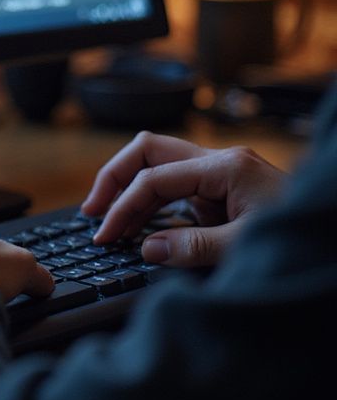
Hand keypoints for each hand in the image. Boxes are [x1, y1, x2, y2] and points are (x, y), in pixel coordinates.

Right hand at [81, 131, 287, 267]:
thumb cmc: (306, 242)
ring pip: (159, 163)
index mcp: (226, 167)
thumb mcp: (247, 249)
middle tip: (92, 211)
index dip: (123, 207)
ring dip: (130, 186)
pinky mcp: (225, 193)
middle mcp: (221, 162)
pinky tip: (140, 225)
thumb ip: (193, 247)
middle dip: (115, 178)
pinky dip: (152, 202)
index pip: (155, 178)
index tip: (104, 236)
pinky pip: (176, 187)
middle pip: (148, 151)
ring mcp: (223, 176)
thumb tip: (147, 248)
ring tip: (107, 217)